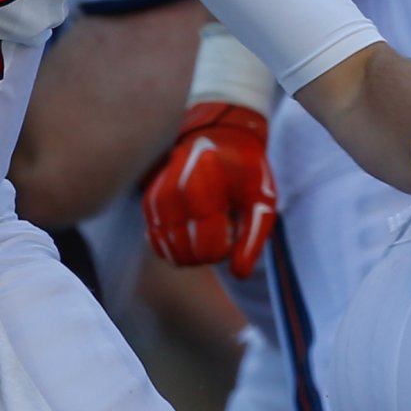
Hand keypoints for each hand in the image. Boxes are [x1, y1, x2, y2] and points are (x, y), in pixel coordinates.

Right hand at [142, 102, 276, 274]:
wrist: (218, 135)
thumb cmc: (245, 169)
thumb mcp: (262, 200)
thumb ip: (253, 238)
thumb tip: (239, 275)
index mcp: (202, 188)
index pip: (209, 249)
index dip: (226, 251)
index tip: (235, 229)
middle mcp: (172, 193)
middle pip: (188, 255)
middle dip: (209, 252)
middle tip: (224, 227)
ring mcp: (155, 198)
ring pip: (170, 253)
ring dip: (192, 251)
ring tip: (209, 225)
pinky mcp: (147, 203)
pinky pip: (156, 242)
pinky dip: (176, 245)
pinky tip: (192, 228)